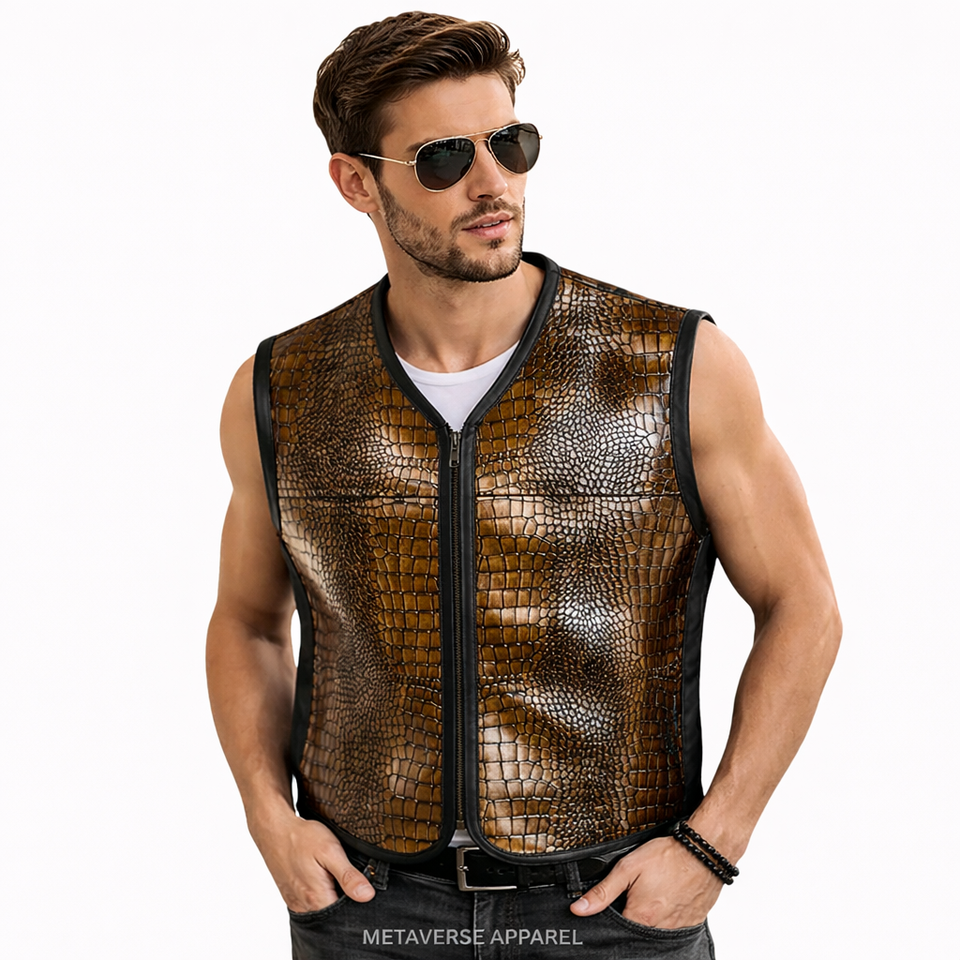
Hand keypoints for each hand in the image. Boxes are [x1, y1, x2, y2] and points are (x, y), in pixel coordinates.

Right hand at [249, 808, 375, 911]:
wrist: (274, 830)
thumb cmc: (302, 838)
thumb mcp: (331, 851)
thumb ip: (348, 876)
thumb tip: (367, 895)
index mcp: (317, 898)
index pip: (343, 917)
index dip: (356, 907)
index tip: (361, 891)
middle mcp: (304, 906)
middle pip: (332, 916)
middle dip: (344, 903)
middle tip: (348, 880)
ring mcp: (295, 903)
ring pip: (320, 911)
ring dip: (331, 898)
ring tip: (333, 877)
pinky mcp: (290, 897)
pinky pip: (309, 906)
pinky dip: (319, 896)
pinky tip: (321, 879)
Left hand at [569, 836, 722, 928]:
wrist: (704, 851)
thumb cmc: (668, 856)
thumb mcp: (627, 867)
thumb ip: (603, 891)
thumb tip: (579, 908)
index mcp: (640, 917)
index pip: (619, 928)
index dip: (614, 915)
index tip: (619, 901)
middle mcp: (660, 928)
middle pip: (639, 930)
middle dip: (635, 914)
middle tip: (640, 893)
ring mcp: (678, 927)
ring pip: (657, 929)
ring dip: (653, 915)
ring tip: (655, 893)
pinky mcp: (692, 921)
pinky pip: (676, 926)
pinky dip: (670, 915)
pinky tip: (669, 897)